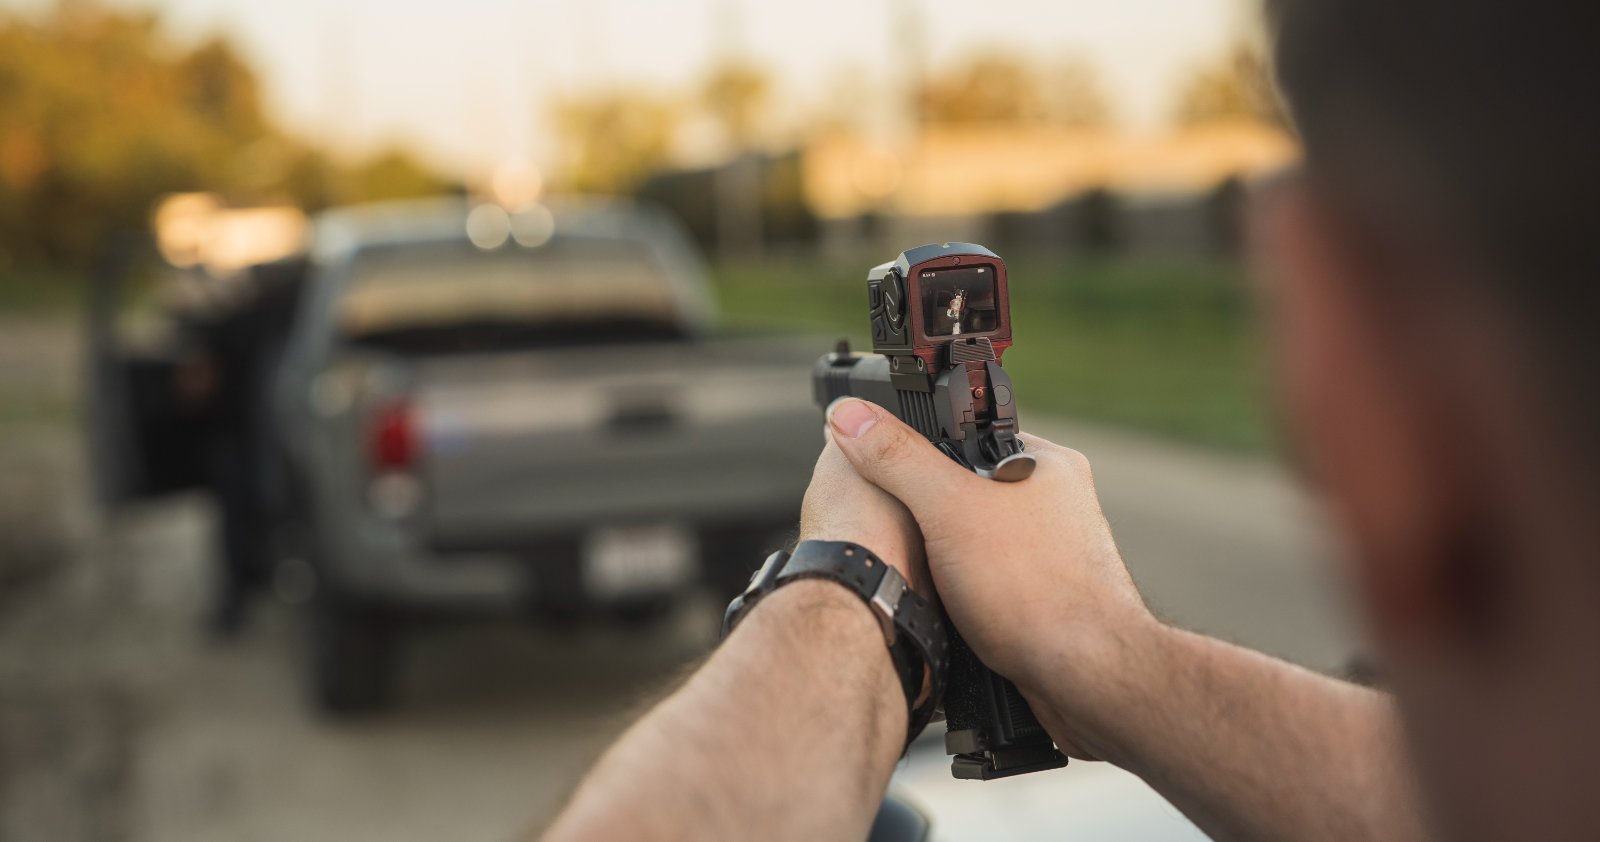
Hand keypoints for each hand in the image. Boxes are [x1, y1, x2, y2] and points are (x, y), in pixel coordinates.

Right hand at [823, 397, 1156, 757]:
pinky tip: (952, 612)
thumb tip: (850, 417)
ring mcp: (1054, 553)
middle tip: (900, 535)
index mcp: (1044, 463)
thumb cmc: (1035, 593)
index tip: (881, 469)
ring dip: (944, 562)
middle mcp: (1055, 503)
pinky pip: (989, 584)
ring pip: (974, 543)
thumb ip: (897, 458)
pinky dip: (965, 597)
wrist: (1087, 682)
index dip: (917, 450)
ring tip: (926, 579)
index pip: (965, 434)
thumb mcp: (947, 508)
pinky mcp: (1046, 598)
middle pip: (964, 491)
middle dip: (927, 516)